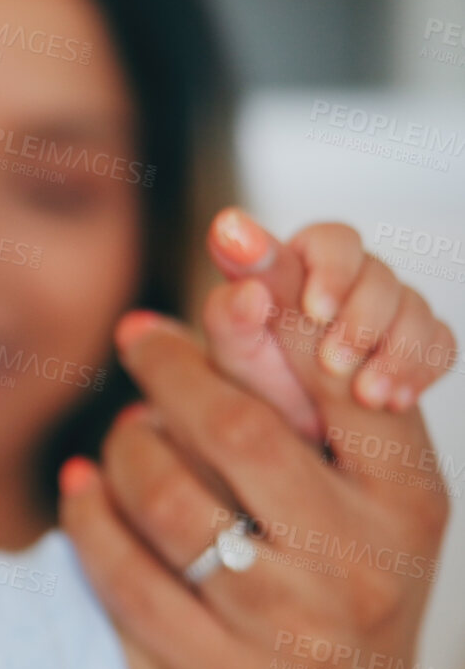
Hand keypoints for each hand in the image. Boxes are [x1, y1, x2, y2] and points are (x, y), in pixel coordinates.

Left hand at [63, 284, 444, 668]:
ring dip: (127, 448)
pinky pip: (126, 577)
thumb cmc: (344, 591)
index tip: (226, 260)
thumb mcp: (365, 500)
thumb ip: (314, 403)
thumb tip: (247, 282)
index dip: (279, 312)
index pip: (344, 384)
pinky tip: (79, 489)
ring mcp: (289, 629)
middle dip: (174, 368)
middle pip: (240, 431)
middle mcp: (361, 565)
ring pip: (170, 502)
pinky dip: (88, 521)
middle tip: (136, 333)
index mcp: (410, 503)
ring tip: (120, 431)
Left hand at [202, 208, 453, 438]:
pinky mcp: (417, 341)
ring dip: (396, 354)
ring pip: (415, 310)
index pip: (333, 241)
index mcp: (302, 264)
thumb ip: (227, 300)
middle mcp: (351, 279)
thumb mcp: (232, 348)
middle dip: (362, 323)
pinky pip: (440, 343)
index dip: (333, 271)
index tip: (316, 312)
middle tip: (333, 365)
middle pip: (381, 276)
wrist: (284, 427)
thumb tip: (228, 244)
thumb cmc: (253, 377)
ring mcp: (388, 309)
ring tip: (366, 395)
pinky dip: (421, 370)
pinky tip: (394, 400)